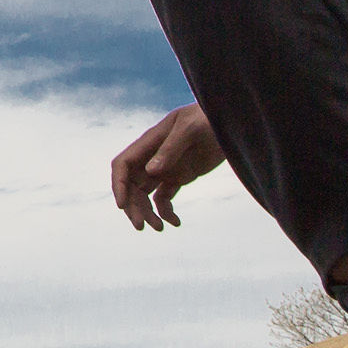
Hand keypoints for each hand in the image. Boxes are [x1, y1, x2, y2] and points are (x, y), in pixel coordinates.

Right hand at [111, 103, 222, 230]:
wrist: (228, 121)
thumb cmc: (207, 118)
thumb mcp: (190, 129)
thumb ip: (170, 148)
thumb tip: (150, 171)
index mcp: (149, 143)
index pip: (123, 165)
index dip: (119, 185)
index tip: (122, 206)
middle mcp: (152, 157)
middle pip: (132, 185)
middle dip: (133, 206)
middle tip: (142, 226)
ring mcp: (165, 168)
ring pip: (146, 194)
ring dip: (148, 212)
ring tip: (160, 228)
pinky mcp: (179, 176)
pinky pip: (165, 198)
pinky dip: (166, 212)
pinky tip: (176, 223)